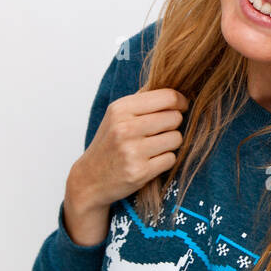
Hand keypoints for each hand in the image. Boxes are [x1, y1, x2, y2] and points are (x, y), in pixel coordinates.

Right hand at [63, 88, 189, 244]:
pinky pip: (171, 159)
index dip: (181, 102)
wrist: (89, 179)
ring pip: (176, 138)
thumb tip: (175, 91)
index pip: (168, 97)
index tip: (181, 107)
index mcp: (120, 109)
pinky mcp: (140, 171)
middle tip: (161, 131)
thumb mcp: (117, 115)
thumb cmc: (109, 144)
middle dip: (173, 125)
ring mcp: (132, 151)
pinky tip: (151, 161)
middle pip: (175, 118)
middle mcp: (125, 128)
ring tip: (154, 147)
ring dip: (171, 144)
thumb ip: (143, 100)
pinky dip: (165, 160)